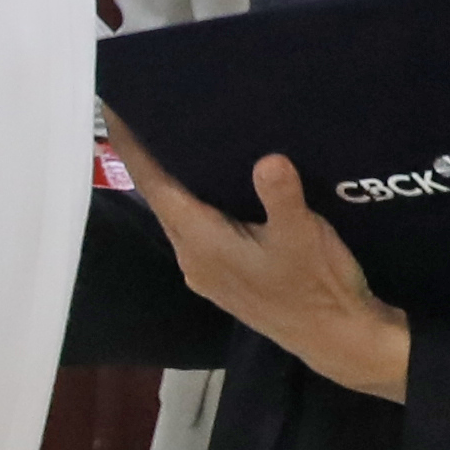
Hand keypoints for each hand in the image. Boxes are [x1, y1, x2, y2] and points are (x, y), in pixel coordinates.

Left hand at [110, 115, 413, 404]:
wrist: (336, 339)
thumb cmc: (317, 288)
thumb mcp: (305, 237)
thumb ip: (282, 198)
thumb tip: (268, 160)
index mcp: (199, 242)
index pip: (154, 186)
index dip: (132, 147)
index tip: (114, 110)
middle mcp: (191, 256)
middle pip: (160, 198)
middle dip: (149, 157)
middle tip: (145, 110)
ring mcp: (205, 268)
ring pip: (178, 213)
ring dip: (172, 179)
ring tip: (173, 135)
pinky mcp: (223, 274)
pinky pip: (196, 226)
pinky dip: (194, 200)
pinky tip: (208, 182)